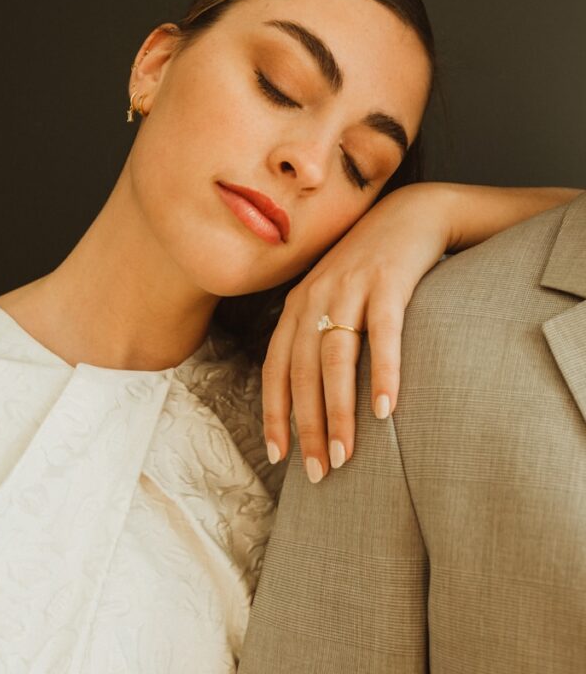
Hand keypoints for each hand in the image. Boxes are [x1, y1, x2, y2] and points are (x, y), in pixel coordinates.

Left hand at [261, 183, 451, 482]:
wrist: (410, 215)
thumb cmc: (370, 266)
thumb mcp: (333, 294)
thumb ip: (317, 333)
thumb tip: (311, 396)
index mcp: (297, 304)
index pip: (275, 367)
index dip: (275, 413)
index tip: (279, 456)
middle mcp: (316, 296)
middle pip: (303, 370)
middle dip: (308, 425)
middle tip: (319, 471)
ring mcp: (350, 288)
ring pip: (336, 358)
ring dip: (340, 411)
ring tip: (347, 454)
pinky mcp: (388, 282)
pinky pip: (383, 335)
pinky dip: (383, 373)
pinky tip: (386, 409)